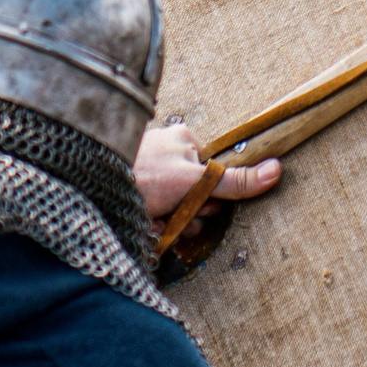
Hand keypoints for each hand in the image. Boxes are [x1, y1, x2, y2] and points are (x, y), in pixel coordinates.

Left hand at [134, 121, 281, 232]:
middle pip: (196, 195)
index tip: (197, 204)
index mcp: (184, 140)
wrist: (90, 189)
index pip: (214, 175)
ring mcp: (150, 174)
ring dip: (169, 224)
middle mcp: (167, 154)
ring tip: (153, 222)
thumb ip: (233, 180)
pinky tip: (141, 225)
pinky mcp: (135, 193)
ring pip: (175, 209)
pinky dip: (151, 225)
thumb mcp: (193, 179)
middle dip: (187, 214)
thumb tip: (276, 170)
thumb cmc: (142, 174)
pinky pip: (155, 215)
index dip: (208, 198)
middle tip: (174, 215)